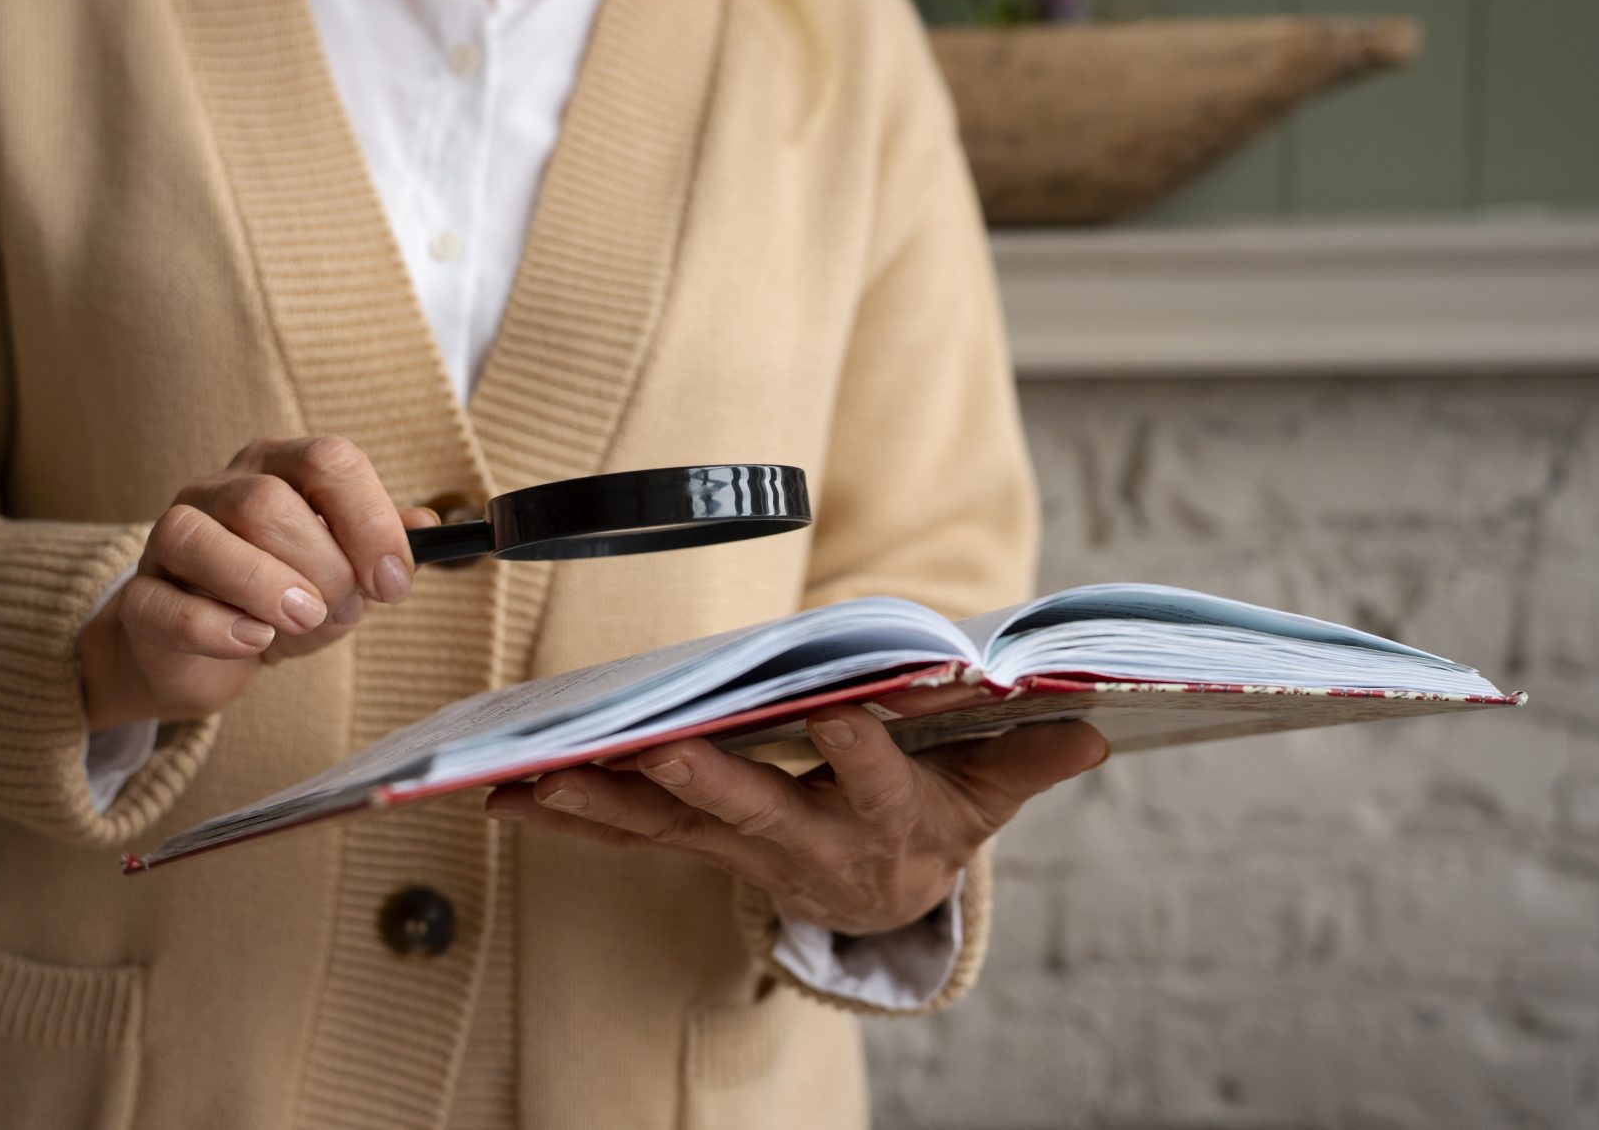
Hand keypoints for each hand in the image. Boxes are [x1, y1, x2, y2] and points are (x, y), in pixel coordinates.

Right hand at [78, 436, 432, 730]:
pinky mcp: (139, 599)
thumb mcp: (343, 571)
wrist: (200, 654)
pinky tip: (254, 642)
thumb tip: (424, 528)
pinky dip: (218, 628)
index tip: (392, 581)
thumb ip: (381, 547)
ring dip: (266, 588)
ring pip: (203, 540)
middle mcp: (217, 490)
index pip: (327, 460)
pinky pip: (165, 605)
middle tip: (339, 608)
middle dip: (321, 565)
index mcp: (277, 468)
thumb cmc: (279, 601)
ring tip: (302, 621)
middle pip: (267, 503)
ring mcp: (168, 539)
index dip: (369, 521)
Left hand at [485, 688, 1107, 935]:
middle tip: (656, 746)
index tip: (844, 702)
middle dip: (704, 778)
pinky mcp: (697, 844)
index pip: (874, 776)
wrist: (889, 896)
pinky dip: (570, 814)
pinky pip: (628, 833)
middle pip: (750, 809)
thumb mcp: (990, 796)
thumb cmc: (938, 818)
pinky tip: (507, 795)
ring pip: (668, 823)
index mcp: (884, 824)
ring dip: (601, 798)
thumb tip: (1092, 720)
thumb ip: (1029, 758)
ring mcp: (741, 848)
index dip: (860, 742)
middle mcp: (804, 842)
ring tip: (531, 774)